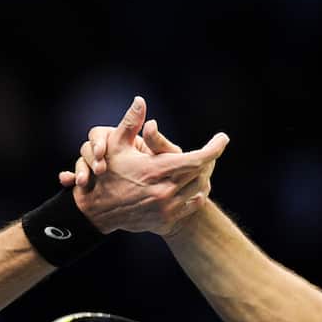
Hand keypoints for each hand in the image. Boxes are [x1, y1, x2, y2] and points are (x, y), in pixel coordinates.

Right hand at [58, 96, 227, 235]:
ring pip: (199, 190)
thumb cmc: (107, 174)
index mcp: (157, 170)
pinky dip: (196, 194)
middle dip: (207, 160)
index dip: (214, 148)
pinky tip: (193, 186)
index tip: (223, 138)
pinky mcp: (166, 221)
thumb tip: (140, 100)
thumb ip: (131, 123)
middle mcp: (165, 191)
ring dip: (203, 177)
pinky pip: (192, 205)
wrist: (98, 211)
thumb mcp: (115, 145)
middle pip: (201, 173)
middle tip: (210, 151)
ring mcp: (167, 208)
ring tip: (202, 167)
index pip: (197, 159)